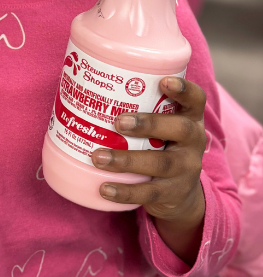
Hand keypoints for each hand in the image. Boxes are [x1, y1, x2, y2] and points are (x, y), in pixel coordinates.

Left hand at [92, 76, 207, 256]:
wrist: (181, 195)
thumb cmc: (159, 146)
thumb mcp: (159, 127)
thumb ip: (136, 109)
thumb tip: (81, 87)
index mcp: (189, 119)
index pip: (196, 100)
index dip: (184, 89)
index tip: (165, 81)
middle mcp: (193, 142)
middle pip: (180, 130)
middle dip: (149, 124)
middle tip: (118, 121)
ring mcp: (186, 169)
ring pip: (161, 163)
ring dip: (127, 160)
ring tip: (98, 157)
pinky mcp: (174, 193)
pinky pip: (150, 193)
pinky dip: (125, 191)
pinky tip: (104, 188)